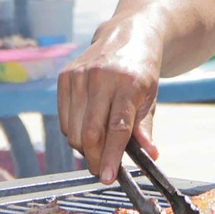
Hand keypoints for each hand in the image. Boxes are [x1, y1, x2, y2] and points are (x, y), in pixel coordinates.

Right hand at [57, 21, 162, 184]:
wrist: (128, 36)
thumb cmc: (141, 72)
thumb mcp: (150, 98)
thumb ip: (145, 128)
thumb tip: (150, 155)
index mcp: (128, 84)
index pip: (117, 128)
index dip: (111, 156)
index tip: (108, 177)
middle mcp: (101, 78)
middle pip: (90, 133)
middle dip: (95, 158)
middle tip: (103, 170)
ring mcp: (80, 76)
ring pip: (74, 130)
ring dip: (84, 148)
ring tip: (98, 147)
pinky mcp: (65, 76)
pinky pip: (64, 119)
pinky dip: (73, 132)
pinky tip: (87, 128)